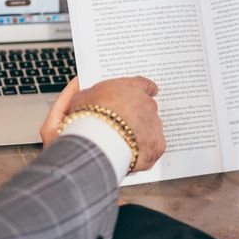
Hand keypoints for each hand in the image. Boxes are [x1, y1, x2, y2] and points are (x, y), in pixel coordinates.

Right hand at [41, 76, 166, 172]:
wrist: (96, 146)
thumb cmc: (87, 120)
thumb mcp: (80, 99)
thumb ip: (91, 94)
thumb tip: (87, 92)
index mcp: (131, 88)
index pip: (144, 84)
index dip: (143, 90)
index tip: (147, 92)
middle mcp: (147, 104)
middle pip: (147, 108)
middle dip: (137, 116)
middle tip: (123, 126)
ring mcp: (154, 125)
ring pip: (150, 128)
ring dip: (139, 134)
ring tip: (122, 144)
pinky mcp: (157, 146)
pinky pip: (152, 148)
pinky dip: (143, 152)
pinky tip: (129, 155)